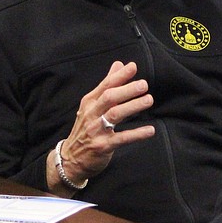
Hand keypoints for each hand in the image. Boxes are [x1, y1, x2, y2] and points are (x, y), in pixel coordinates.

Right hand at [50, 61, 155, 188]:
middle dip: (127, 90)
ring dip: (133, 106)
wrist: (71, 159)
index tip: (133, 67)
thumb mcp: (92, 105)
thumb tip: (119, 64)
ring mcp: (96, 130)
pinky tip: (150, 130)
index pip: (105, 85)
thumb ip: (106, 85)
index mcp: (90, 102)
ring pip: (114, 115)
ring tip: (148, 100)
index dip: (119, 76)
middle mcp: (91, 114)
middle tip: (144, 84)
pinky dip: (136, 134)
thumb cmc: (86, 128)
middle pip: (109, 98)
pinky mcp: (103, 146)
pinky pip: (122, 138)